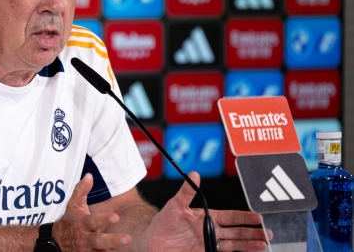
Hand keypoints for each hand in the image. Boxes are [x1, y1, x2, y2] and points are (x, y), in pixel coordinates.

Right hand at [53, 173, 131, 250]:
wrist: (56, 241)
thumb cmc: (70, 220)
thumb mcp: (73, 204)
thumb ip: (81, 190)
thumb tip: (89, 175)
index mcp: (82, 223)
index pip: (93, 221)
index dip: (104, 219)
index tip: (116, 217)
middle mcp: (85, 238)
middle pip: (99, 240)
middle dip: (113, 240)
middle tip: (128, 238)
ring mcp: (87, 250)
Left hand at [145, 172, 270, 251]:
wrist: (151, 241)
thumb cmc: (162, 221)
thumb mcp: (174, 205)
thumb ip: (186, 192)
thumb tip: (194, 174)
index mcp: (206, 216)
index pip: (230, 216)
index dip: (244, 217)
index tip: (259, 218)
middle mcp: (210, 230)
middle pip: (236, 232)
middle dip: (252, 233)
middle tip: (268, 234)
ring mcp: (207, 243)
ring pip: (233, 244)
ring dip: (248, 245)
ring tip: (263, 245)